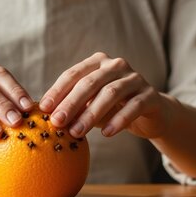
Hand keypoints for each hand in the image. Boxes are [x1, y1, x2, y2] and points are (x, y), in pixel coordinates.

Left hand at [39, 52, 172, 138]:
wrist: (151, 114)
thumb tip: (45, 117)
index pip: (73, 74)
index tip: (44, 109)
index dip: (57, 91)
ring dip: (91, 114)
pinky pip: (133, 106)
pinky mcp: (150, 95)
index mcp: (97, 62)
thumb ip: (72, 107)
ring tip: (77, 132)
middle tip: (57, 122)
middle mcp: (116, 65)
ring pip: (110, 93)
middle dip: (71, 103)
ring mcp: (135, 78)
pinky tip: (107, 134)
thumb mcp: (89, 106)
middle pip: (90, 83)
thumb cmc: (112, 109)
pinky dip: (118, 120)